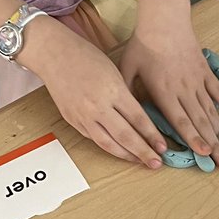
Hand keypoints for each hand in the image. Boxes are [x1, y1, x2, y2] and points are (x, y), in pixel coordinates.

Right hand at [38, 32, 170, 168]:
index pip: (138, 119)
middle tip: (157, 163)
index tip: (163, 147)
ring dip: (126, 155)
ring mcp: (83, 115)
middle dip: (143, 152)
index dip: (152, 136)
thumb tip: (139, 118)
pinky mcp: (72, 120)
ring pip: (108, 143)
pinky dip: (108, 146)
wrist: (55, 55)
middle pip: (125, 136)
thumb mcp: (114, 71)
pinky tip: (118, 149)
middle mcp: (98, 106)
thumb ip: (125, 95)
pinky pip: (93, 138)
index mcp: (113, 90)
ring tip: (139, 161)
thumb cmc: (86, 56)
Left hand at [119, 27, 218, 167]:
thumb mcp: (128, 68)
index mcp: (164, 92)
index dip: (193, 139)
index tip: (204, 154)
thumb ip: (128, 92)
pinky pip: (217, 91)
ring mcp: (197, 80)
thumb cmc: (143, 44)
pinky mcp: (205, 70)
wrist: (164, 19)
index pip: (180, 121)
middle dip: (212, 144)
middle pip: (200, 121)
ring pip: (210, 110)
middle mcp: (183, 89)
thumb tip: (125, 113)